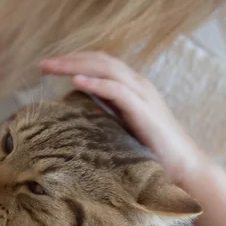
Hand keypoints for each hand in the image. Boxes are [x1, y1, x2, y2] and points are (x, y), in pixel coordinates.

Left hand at [40, 52, 206, 184]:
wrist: (182, 166)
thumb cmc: (150, 150)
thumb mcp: (121, 127)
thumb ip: (104, 113)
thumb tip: (76, 110)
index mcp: (131, 86)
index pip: (100, 63)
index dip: (74, 60)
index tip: (49, 66)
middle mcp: (137, 84)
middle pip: (100, 60)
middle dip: (69, 59)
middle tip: (42, 64)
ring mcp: (142, 94)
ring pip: (106, 68)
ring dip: (76, 65)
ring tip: (52, 67)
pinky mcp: (143, 109)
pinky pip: (116, 90)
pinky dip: (95, 82)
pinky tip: (76, 81)